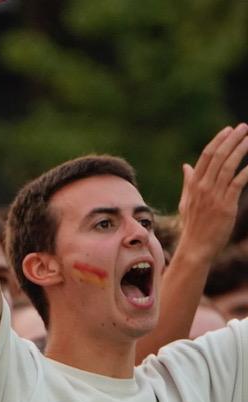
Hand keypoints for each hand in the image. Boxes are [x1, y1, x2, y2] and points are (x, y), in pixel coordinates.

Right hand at [176, 123, 247, 261]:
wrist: (195, 248)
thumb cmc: (193, 226)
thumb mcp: (186, 202)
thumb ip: (188, 182)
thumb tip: (186, 166)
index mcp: (193, 185)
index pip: (205, 156)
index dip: (218, 141)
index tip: (228, 130)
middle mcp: (202, 187)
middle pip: (218, 157)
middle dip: (232, 140)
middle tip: (244, 127)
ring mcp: (214, 196)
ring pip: (228, 166)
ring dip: (241, 150)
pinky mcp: (226, 206)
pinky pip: (238, 183)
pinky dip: (247, 171)